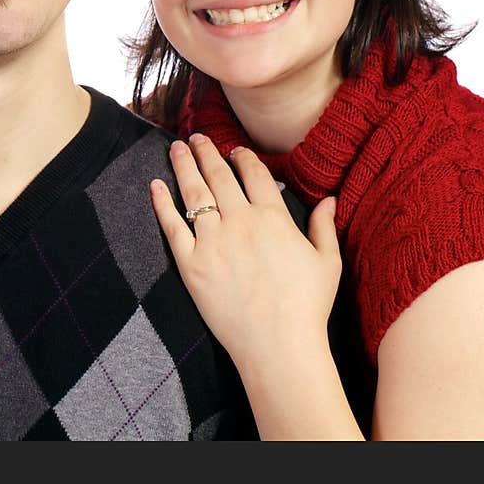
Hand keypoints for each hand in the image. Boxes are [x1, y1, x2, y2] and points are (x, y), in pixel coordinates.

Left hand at [151, 134, 341, 374]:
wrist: (279, 347)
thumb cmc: (307, 307)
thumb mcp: (326, 262)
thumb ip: (324, 226)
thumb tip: (328, 198)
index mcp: (273, 217)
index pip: (253, 174)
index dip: (242, 157)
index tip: (233, 150)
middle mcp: (240, 222)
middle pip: (218, 175)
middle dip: (206, 151)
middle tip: (196, 137)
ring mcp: (212, 242)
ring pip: (193, 193)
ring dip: (183, 165)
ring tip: (176, 148)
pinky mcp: (191, 264)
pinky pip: (172, 226)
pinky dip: (161, 203)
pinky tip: (154, 185)